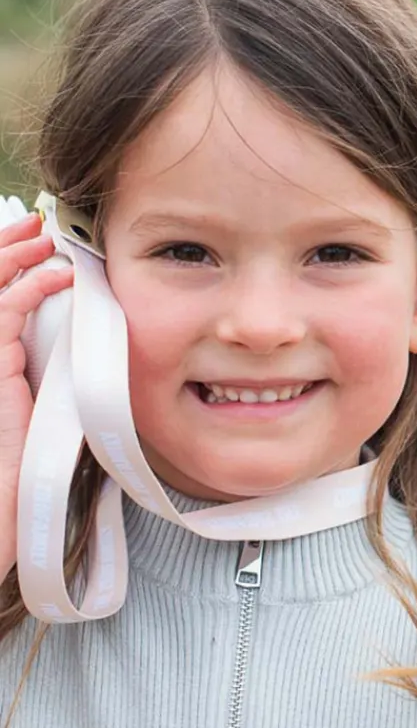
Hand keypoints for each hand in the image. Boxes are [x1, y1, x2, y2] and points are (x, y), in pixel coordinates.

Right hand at [0, 210, 73, 571]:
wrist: (2, 503)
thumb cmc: (26, 468)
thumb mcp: (48, 407)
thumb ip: (58, 371)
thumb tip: (97, 343)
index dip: (11, 267)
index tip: (42, 246)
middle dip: (7, 249)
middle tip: (35, 224)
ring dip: (16, 256)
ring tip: (45, 236)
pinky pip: (3, 312)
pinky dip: (30, 287)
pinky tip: (56, 274)